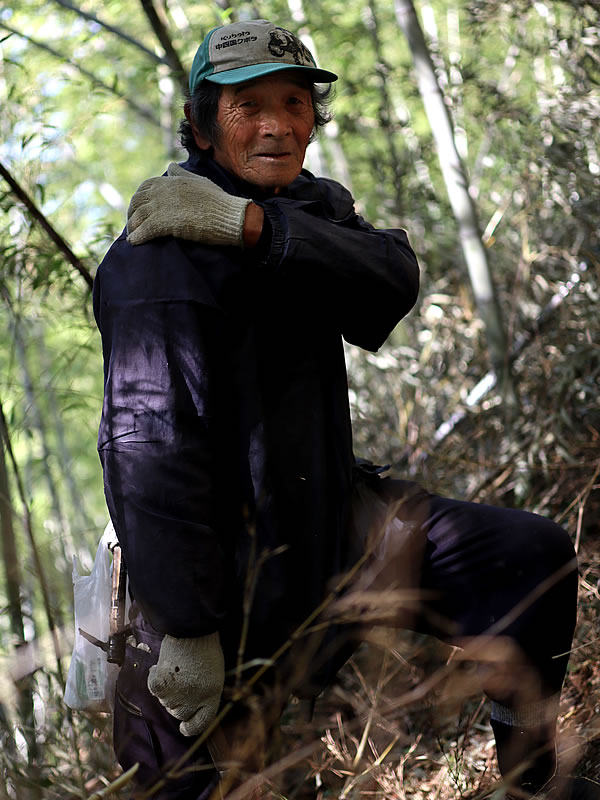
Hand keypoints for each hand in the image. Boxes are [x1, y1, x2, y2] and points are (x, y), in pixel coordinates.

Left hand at [127, 162, 250, 246]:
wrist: (229, 216)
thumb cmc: (218, 200)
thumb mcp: (199, 181)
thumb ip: (182, 174)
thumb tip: (170, 166)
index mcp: (169, 181)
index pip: (144, 188)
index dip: (139, 200)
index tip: (139, 209)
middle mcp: (162, 191)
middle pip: (137, 202)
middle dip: (132, 214)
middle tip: (134, 225)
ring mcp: (162, 206)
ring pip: (137, 217)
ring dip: (133, 227)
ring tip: (133, 236)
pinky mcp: (164, 223)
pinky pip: (144, 230)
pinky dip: (137, 237)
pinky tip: (135, 243)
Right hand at [147, 632, 224, 736]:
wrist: (193, 629)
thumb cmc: (206, 647)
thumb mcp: (215, 673)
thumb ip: (205, 692)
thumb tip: (191, 708)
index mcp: (212, 695)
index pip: (201, 723)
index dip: (192, 728)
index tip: (184, 728)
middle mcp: (195, 699)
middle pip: (180, 713)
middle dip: (179, 702)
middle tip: (180, 683)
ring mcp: (177, 693)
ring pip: (166, 702)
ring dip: (168, 690)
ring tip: (175, 670)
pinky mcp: (162, 684)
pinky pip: (154, 690)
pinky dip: (155, 678)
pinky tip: (161, 668)